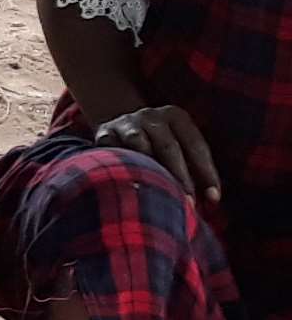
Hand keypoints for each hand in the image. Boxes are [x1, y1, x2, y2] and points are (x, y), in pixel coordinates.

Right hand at [92, 103, 221, 200]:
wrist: (121, 127)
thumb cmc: (160, 145)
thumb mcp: (179, 146)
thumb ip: (195, 167)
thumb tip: (212, 199)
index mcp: (176, 116)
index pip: (196, 144)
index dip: (207, 172)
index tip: (213, 198)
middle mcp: (151, 115)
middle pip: (168, 147)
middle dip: (180, 177)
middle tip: (187, 203)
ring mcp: (126, 123)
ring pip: (139, 145)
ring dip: (150, 171)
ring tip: (159, 194)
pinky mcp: (104, 133)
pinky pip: (114, 151)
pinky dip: (123, 166)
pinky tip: (130, 183)